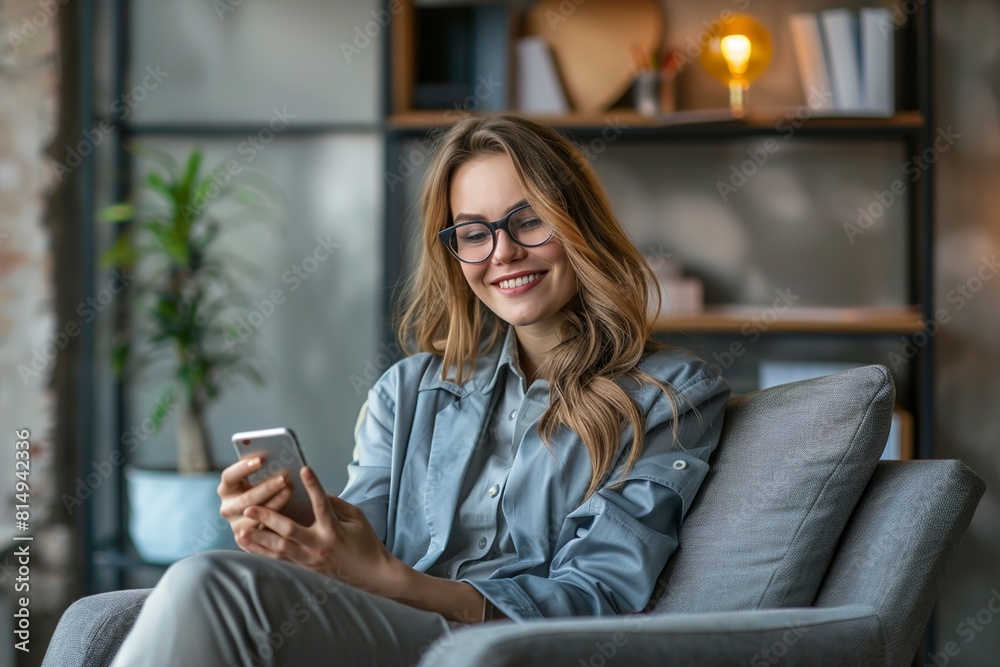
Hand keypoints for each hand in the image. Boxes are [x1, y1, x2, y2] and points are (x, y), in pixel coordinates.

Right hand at [218, 457, 292, 549]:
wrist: (268, 521)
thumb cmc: (266, 492)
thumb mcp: (260, 480)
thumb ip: (263, 471)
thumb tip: (276, 456)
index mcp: (226, 489)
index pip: (229, 476)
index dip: (243, 468)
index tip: (261, 460)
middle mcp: (227, 508)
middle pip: (246, 498)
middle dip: (267, 488)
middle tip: (284, 479)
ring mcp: (236, 525)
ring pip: (255, 516)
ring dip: (274, 504)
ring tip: (290, 492)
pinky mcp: (247, 541)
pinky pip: (262, 533)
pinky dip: (276, 523)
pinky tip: (290, 514)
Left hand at [238, 466, 402, 595]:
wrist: (372, 575)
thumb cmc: (366, 543)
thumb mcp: (357, 518)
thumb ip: (336, 504)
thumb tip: (317, 493)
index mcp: (334, 530)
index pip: (321, 504)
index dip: (314, 485)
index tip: (304, 469)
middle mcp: (319, 546)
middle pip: (289, 531)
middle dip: (268, 518)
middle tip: (249, 508)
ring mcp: (310, 559)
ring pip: (279, 549)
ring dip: (258, 540)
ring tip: (240, 532)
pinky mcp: (306, 569)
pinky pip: (281, 560)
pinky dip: (264, 553)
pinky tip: (251, 548)